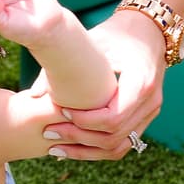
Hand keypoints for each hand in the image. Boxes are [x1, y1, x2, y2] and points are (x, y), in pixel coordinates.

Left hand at [32, 10, 166, 159]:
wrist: (148, 31)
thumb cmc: (117, 33)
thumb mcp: (94, 42)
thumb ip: (66, 64)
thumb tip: (33, 95)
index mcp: (141, 83)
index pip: (112, 117)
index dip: (84, 121)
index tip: (60, 112)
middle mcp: (150, 102)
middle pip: (113, 137)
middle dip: (78, 138)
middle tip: (49, 132)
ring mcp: (149, 113)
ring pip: (118, 148)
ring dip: (85, 151)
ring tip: (55, 148)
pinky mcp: (143, 119)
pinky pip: (121, 143)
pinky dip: (96, 149)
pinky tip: (71, 148)